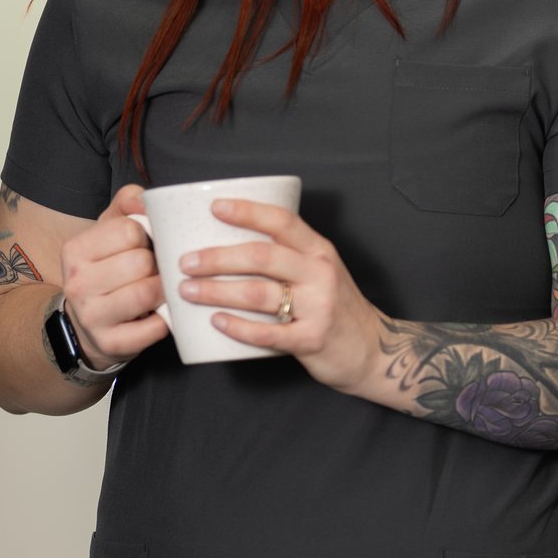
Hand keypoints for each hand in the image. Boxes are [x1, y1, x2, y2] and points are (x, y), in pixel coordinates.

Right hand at [57, 187, 170, 367]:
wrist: (87, 324)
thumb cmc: (108, 270)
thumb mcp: (109, 232)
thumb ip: (128, 205)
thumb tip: (146, 198)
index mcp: (76, 250)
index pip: (130, 230)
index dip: (148, 237)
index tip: (145, 246)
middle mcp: (77, 283)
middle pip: (141, 262)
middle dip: (157, 266)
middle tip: (154, 272)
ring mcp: (91, 316)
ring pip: (148, 292)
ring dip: (164, 291)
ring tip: (159, 290)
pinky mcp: (111, 343)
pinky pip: (155, 327)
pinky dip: (166, 319)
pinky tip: (159, 314)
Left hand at [174, 198, 385, 392]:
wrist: (371, 349)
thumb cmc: (334, 307)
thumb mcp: (320, 272)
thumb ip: (287, 258)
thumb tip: (226, 246)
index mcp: (320, 251)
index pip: (283, 221)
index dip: (247, 212)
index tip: (214, 208)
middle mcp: (321, 274)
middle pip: (262, 257)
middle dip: (217, 258)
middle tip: (186, 262)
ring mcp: (319, 307)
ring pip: (259, 293)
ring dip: (217, 291)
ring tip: (188, 290)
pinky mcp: (312, 339)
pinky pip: (267, 332)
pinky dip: (238, 327)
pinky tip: (216, 322)